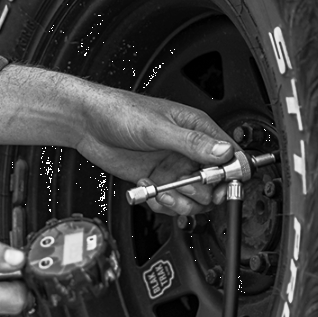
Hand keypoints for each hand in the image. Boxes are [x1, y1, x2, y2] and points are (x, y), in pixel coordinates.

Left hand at [77, 86, 236, 216]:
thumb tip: (223, 152)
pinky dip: (162, 204)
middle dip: (203, 192)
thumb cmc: (120, 112)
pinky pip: (171, 203)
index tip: (221, 185)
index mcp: (196, 129)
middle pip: (215, 183)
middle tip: (184, 187)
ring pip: (194, 198)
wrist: (87, 123)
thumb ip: (191, 142)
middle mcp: (188, 150)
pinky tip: (149, 190)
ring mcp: (172, 166)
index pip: (229, 155)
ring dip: (181, 202)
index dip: (230, 173)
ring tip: (164, 193)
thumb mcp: (157, 127)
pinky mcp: (157, 180)